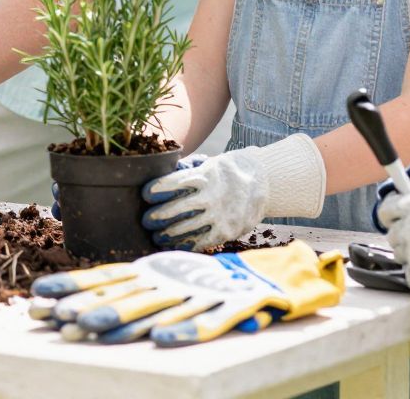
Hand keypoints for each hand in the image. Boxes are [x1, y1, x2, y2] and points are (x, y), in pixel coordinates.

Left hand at [28, 243, 345, 345]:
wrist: (269, 274)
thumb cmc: (206, 279)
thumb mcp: (164, 277)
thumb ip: (129, 288)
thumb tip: (78, 305)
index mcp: (154, 272)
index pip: (105, 277)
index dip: (72, 286)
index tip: (37, 295)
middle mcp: (172, 281)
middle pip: (125, 296)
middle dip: (89, 308)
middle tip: (56, 320)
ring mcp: (201, 294)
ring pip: (158, 309)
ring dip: (125, 321)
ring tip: (92, 329)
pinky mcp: (233, 308)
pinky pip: (208, 324)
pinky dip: (187, 331)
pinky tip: (162, 341)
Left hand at [141, 135, 326, 249]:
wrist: (264, 181)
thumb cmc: (229, 171)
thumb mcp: (210, 163)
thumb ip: (188, 169)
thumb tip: (163, 174)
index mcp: (205, 175)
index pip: (173, 183)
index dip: (156, 190)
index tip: (145, 194)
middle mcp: (212, 195)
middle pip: (176, 209)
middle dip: (157, 216)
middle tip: (145, 220)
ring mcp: (221, 215)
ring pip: (187, 228)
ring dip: (167, 234)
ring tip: (156, 235)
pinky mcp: (228, 230)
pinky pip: (203, 241)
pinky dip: (186, 245)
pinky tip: (175, 245)